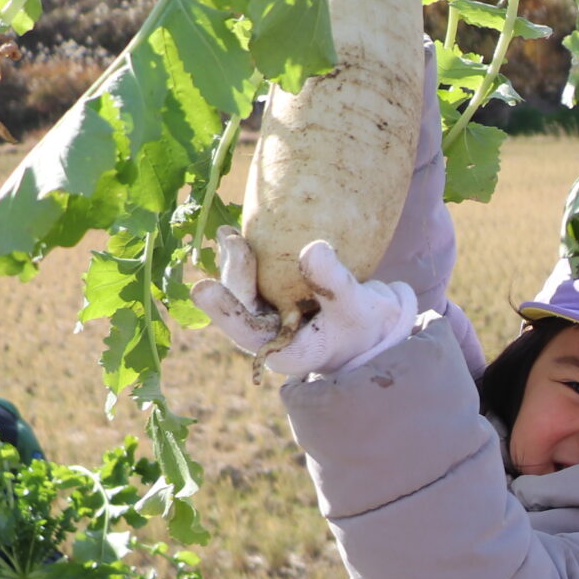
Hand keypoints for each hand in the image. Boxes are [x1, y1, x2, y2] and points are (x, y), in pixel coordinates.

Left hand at [192, 228, 417, 377]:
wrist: (375, 323)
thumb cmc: (368, 325)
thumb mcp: (359, 308)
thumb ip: (336, 284)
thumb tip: (314, 248)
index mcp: (284, 348)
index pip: (246, 331)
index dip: (223, 310)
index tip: (203, 288)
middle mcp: (270, 332)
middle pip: (241, 303)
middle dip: (233, 273)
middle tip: (230, 240)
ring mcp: (271, 311)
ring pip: (244, 287)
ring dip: (235, 260)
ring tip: (227, 233)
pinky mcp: (276, 292)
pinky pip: (258, 273)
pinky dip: (252, 253)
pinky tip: (241, 230)